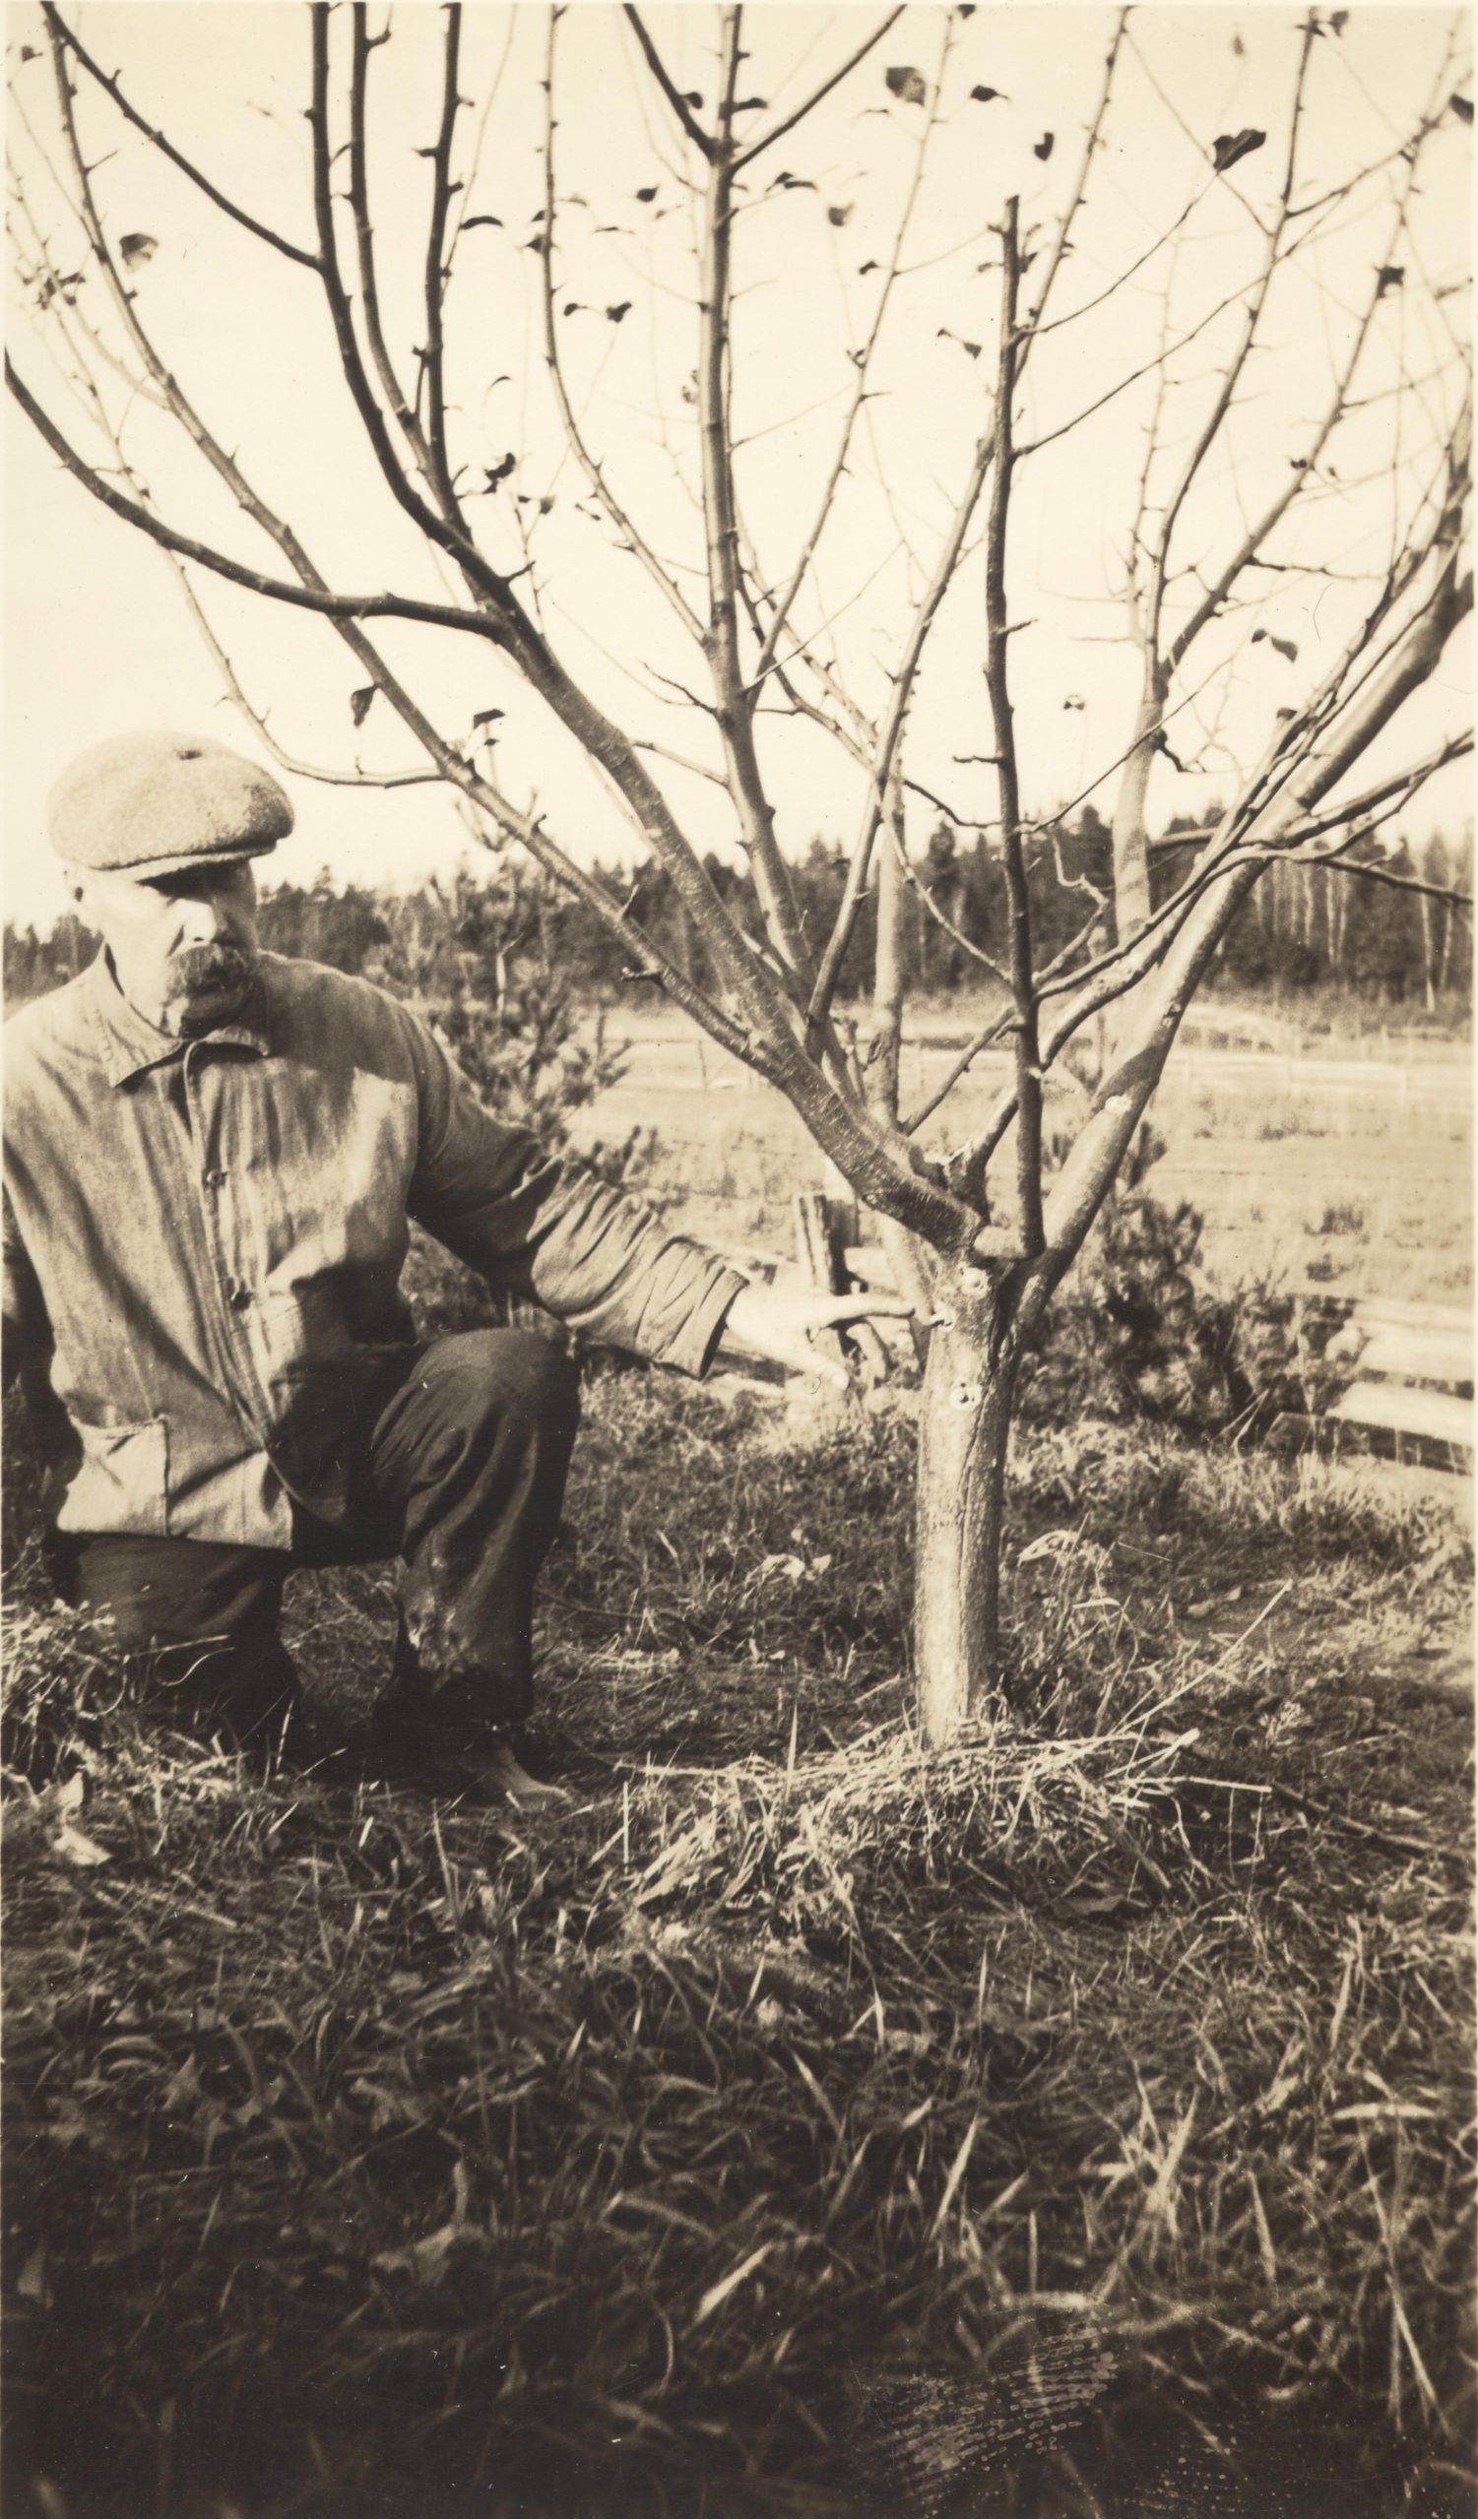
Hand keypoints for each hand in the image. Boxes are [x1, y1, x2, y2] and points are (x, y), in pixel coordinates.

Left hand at [722, 1278, 914, 1391]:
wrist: (737, 1305)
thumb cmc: (762, 1326)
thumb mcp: (791, 1352)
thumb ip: (821, 1368)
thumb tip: (848, 1385)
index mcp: (823, 1307)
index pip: (865, 1306)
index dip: (891, 1308)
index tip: (913, 1309)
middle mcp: (826, 1301)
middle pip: (862, 1324)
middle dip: (877, 1349)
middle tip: (885, 1376)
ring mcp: (821, 1304)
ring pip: (852, 1325)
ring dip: (865, 1347)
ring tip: (875, 1373)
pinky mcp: (814, 1308)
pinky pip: (840, 1323)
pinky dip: (851, 1340)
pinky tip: (853, 1358)